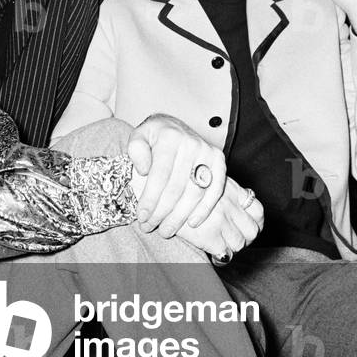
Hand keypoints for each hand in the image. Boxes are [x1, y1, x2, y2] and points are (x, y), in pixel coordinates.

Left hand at [125, 114, 226, 237]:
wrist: (173, 126)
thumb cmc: (153, 137)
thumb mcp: (138, 136)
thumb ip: (136, 150)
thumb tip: (144, 170)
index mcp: (169, 137)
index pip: (159, 175)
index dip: (150, 199)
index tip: (141, 216)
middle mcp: (191, 143)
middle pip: (176, 187)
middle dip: (162, 212)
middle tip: (150, 227)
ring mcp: (208, 152)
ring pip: (195, 193)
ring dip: (180, 216)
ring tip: (166, 230)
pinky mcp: (219, 161)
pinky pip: (214, 191)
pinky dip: (204, 210)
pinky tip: (192, 223)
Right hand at [174, 178, 263, 258]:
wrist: (151, 185)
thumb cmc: (170, 177)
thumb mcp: (197, 175)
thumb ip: (213, 187)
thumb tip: (222, 201)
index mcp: (229, 188)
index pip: (257, 210)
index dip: (255, 222)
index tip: (245, 225)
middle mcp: (228, 203)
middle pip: (252, 229)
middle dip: (245, 237)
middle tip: (231, 238)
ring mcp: (220, 219)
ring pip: (240, 243)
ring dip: (232, 247)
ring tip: (219, 246)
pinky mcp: (208, 235)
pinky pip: (225, 253)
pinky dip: (220, 256)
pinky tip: (211, 253)